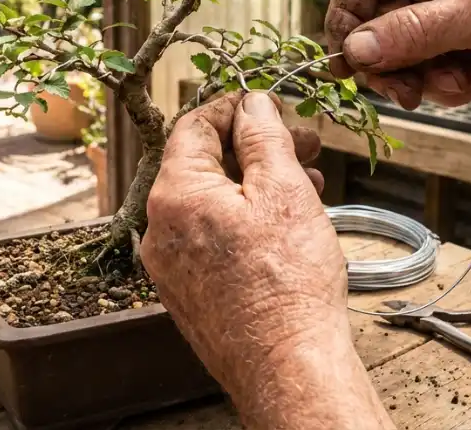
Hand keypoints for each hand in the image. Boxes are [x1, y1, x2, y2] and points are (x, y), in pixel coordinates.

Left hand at [142, 91, 392, 428]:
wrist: (287, 366)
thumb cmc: (287, 283)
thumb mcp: (283, 189)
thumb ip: (263, 137)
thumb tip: (252, 103)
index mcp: (174, 195)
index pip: (193, 126)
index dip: (234, 108)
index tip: (268, 104)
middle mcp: (160, 229)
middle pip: (204, 165)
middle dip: (255, 147)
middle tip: (304, 143)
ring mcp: (171, 266)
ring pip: (213, 203)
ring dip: (257, 184)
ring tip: (309, 182)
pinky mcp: (189, 293)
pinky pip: (213, 238)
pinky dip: (246, 220)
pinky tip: (286, 223)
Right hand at [323, 0, 470, 170]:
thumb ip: (415, 32)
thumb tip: (354, 50)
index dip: (349, 15)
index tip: (347, 57)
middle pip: (376, 23)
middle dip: (388, 60)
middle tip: (400, 91)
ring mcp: (451, 20)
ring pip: (400, 57)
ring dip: (422, 78)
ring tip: (460, 81)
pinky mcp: (466, 54)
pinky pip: (430, 77)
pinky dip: (447, 87)